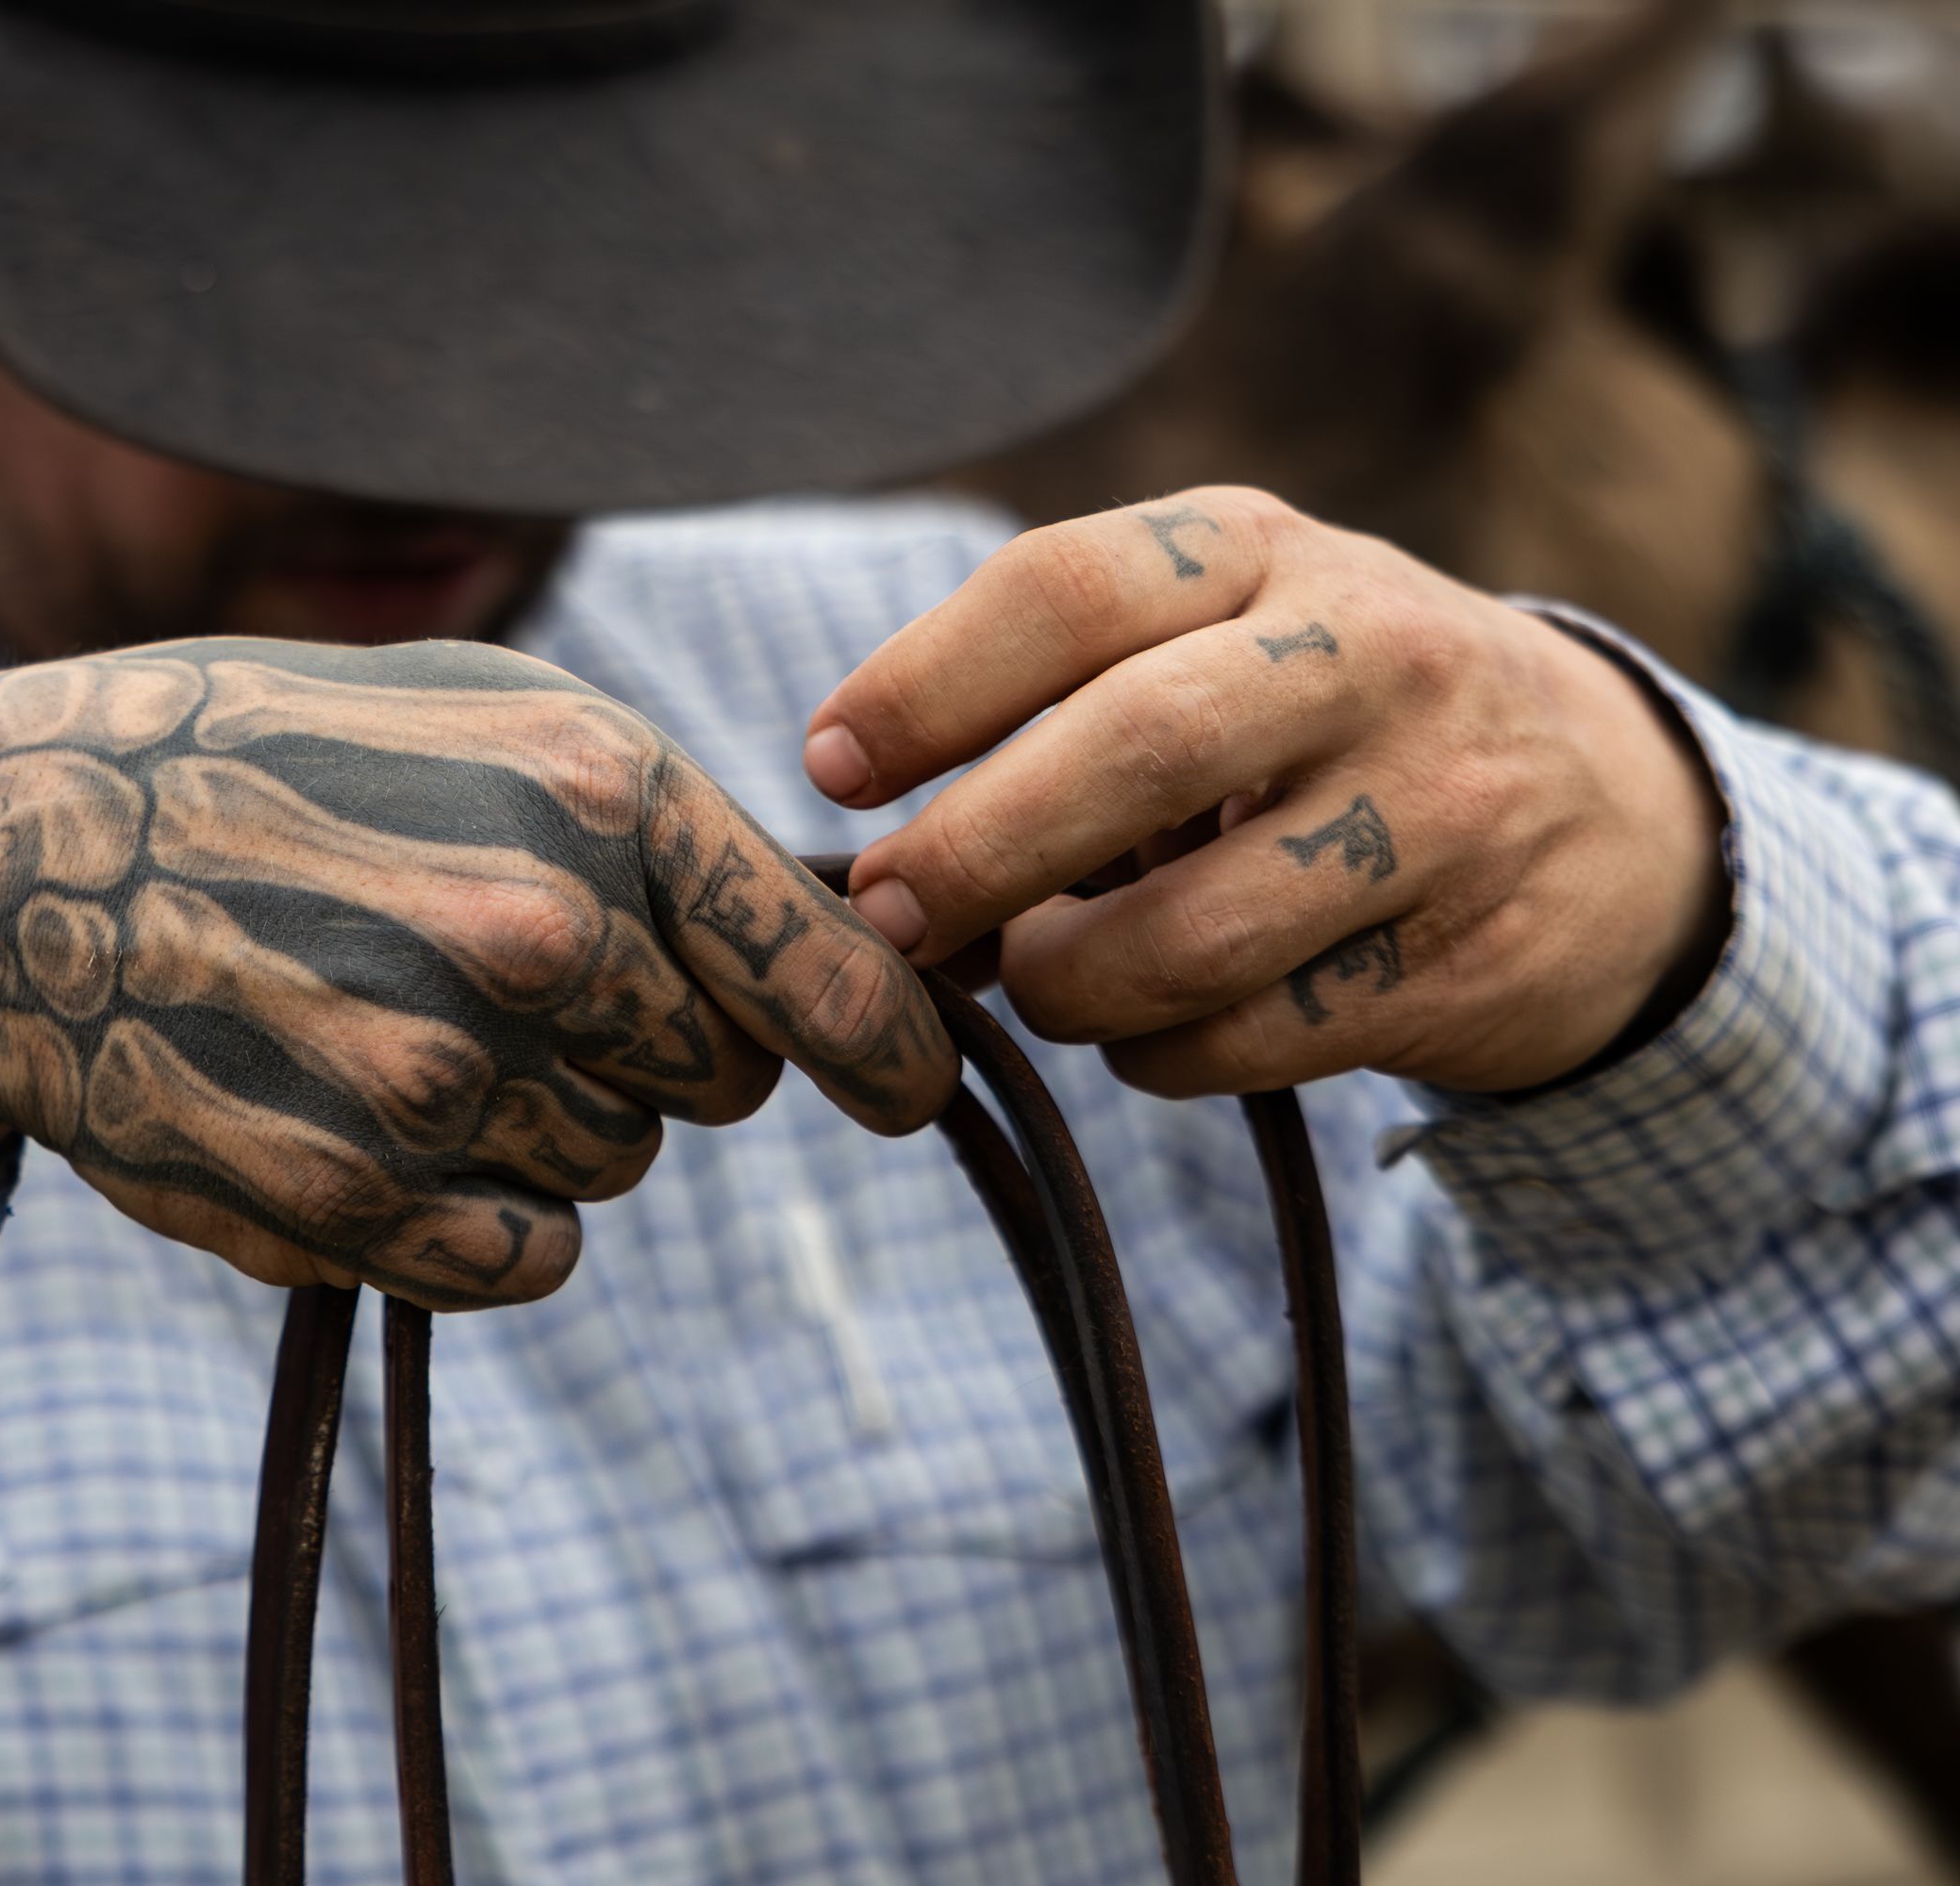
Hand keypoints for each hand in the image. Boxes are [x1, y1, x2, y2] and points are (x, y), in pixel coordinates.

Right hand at [0, 638, 952, 1307]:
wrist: (18, 851)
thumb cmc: (283, 759)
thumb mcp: (493, 719)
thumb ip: (679, 833)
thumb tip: (872, 944)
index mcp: (595, 791)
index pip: (837, 984)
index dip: (891, 1049)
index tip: (906, 1088)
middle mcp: (535, 933)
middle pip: (725, 1083)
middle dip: (657, 1046)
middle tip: (514, 978)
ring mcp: (437, 1078)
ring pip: (615, 1168)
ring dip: (545, 1120)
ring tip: (398, 1016)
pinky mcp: (351, 1202)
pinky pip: (526, 1260)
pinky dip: (480, 1219)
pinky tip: (373, 1120)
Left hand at [803, 487, 1729, 1097]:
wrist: (1618, 807)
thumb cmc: (1333, 718)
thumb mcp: (1227, 642)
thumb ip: (1065, 713)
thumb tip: (876, 868)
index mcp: (1264, 552)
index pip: (1067, 588)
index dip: (925, 683)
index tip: (830, 765)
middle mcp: (1369, 655)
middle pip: (1133, 748)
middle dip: (976, 850)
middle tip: (887, 914)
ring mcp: (1440, 809)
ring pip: (1196, 926)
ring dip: (1069, 980)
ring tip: (1034, 980)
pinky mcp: (1471, 957)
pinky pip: (1260, 1036)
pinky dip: (1161, 1053)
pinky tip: (1150, 1029)